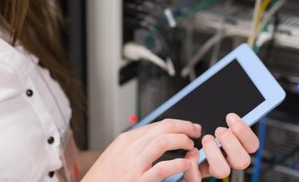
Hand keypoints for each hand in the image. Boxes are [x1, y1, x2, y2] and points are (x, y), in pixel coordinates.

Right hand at [81, 119, 201, 181]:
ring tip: (190, 147)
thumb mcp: (116, 155)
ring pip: (162, 142)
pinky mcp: (137, 181)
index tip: (189, 127)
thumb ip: (135, 146)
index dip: (178, 124)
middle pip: (162, 128)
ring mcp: (133, 165)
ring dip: (182, 141)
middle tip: (196, 132)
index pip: (157, 124)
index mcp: (125, 140)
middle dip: (184, 127)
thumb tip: (156, 138)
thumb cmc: (103, 178)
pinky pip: (161, 168)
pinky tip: (184, 164)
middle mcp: (129, 149)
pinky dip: (176, 163)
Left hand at [183, 113, 258, 180]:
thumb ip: (222, 120)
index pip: (253, 145)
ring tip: (206, 139)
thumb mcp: (214, 121)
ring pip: (222, 171)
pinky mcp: (198, 175)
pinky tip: (191, 152)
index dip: (244, 131)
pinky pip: (197, 178)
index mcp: (237, 147)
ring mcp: (214, 169)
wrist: (184, 143)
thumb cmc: (203, 131)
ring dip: (214, 152)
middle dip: (230, 142)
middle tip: (219, 130)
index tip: (230, 117)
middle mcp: (229, 161)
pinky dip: (193, 165)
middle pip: (242, 161)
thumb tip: (228, 113)